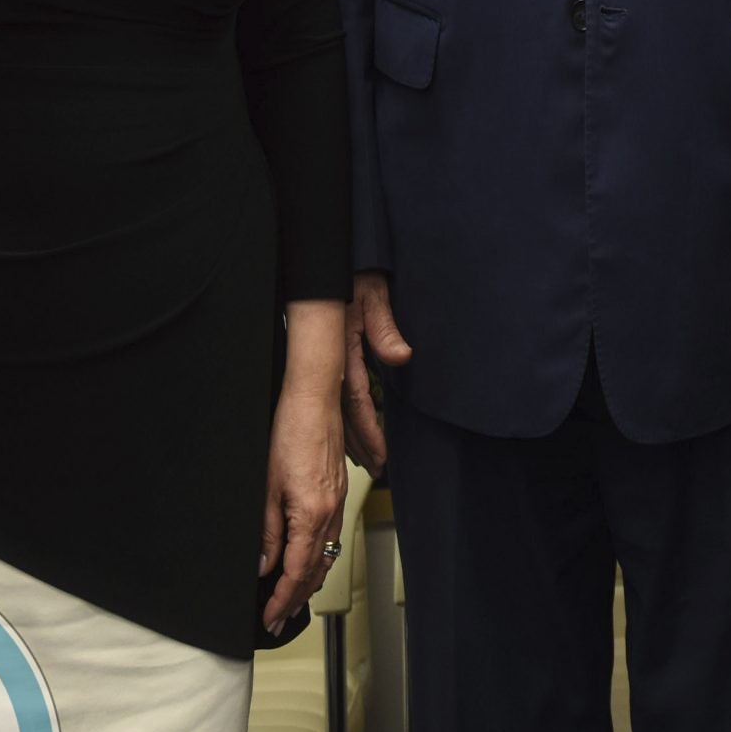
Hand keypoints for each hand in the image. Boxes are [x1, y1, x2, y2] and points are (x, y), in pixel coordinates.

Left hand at [261, 375, 345, 636]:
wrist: (315, 399)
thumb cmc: (290, 433)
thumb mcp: (267, 487)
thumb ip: (267, 531)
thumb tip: (263, 565)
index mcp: (311, 514)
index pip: (296, 571)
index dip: (282, 598)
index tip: (270, 616)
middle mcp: (330, 512)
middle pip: (316, 569)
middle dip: (297, 598)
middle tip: (280, 619)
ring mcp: (338, 501)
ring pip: (327, 554)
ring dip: (311, 581)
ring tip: (295, 599)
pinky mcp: (338, 490)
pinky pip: (332, 536)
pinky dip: (320, 557)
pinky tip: (310, 559)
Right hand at [343, 271, 410, 473]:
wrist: (337, 263)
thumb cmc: (356, 277)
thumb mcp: (374, 297)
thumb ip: (385, 329)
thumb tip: (401, 356)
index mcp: (342, 352)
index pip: (356, 401)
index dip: (367, 431)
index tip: (379, 456)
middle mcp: (332, 363)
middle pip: (343, 414)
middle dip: (358, 444)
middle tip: (374, 468)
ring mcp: (329, 361)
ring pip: (336, 408)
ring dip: (349, 435)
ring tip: (362, 459)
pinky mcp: (330, 357)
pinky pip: (334, 395)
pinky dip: (342, 417)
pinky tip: (347, 431)